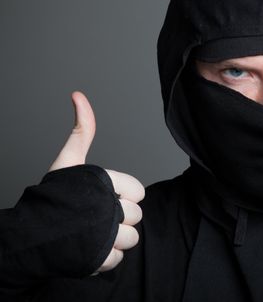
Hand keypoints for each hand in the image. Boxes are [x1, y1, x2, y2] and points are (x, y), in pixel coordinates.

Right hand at [49, 91, 144, 273]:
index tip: (102, 198)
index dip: (122, 196)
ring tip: (93, 233)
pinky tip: (91, 248)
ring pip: (131, 239)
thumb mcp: (68, 159)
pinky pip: (119, 258)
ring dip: (115, 239)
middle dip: (119, 218)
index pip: (138, 192)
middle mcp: (109, 208)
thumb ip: (82, 130)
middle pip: (136, 216)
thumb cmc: (52, 195)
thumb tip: (78, 95)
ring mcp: (106, 235)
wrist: (31, 234)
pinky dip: (106, 257)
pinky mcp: (100, 260)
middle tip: (94, 216)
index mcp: (107, 182)